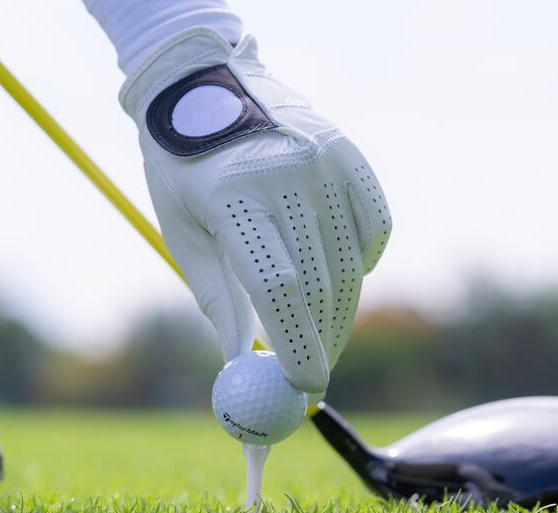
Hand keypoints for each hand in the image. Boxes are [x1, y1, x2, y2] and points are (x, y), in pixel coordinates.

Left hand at [121, 28, 390, 392]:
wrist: (201, 79)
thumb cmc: (183, 168)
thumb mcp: (186, 232)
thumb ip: (220, 299)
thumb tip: (243, 367)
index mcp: (233, 199)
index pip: (278, 289)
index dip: (297, 346)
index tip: (304, 388)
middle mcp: (285, 177)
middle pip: (319, 285)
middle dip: (321, 342)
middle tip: (315, 378)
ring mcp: (323, 162)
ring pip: (350, 266)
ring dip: (341, 314)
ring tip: (325, 338)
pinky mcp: (348, 154)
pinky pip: (374, 228)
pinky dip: (364, 262)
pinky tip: (343, 276)